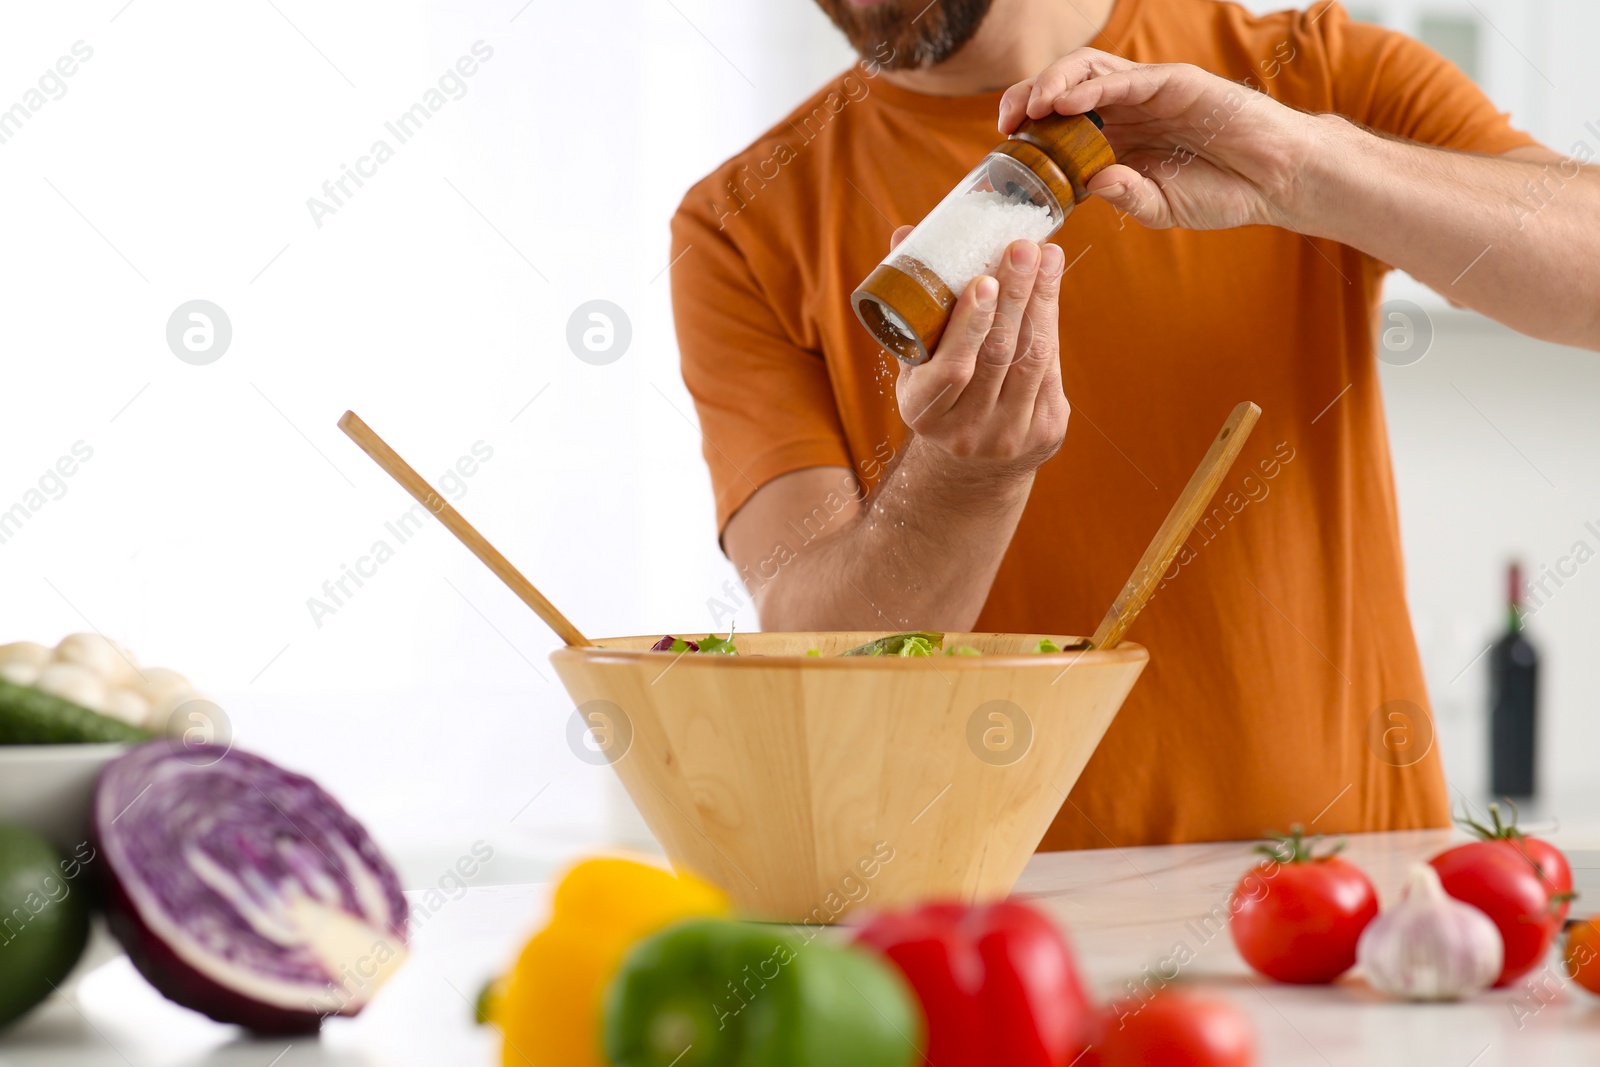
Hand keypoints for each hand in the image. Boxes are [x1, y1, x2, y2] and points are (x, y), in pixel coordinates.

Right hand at [893, 230, 1069, 479]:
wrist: (973, 464)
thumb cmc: (941, 392)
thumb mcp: (917, 362)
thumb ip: (916, 305)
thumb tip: (907, 234)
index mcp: (924, 412)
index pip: (951, 368)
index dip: (970, 325)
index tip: (984, 279)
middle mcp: (966, 431)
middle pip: (998, 356)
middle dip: (1014, 296)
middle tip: (1023, 247)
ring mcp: (1009, 435)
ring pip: (1032, 358)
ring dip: (1040, 300)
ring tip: (1044, 254)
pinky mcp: (1045, 432)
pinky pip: (1051, 368)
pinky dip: (1050, 321)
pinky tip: (1049, 284)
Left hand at [997, 48, 1318, 230]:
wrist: (1276, 181)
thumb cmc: (1221, 192)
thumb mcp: (1160, 207)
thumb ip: (1126, 196)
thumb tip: (1090, 186)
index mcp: (1116, 138)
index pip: (1059, 124)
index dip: (1028, 130)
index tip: (1004, 150)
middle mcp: (1126, 109)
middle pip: (1064, 90)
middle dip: (1028, 99)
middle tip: (1007, 123)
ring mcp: (1150, 93)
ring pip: (1089, 72)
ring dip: (1053, 84)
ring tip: (1031, 107)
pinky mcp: (1176, 83)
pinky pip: (1127, 78)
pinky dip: (1093, 87)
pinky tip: (1067, 102)